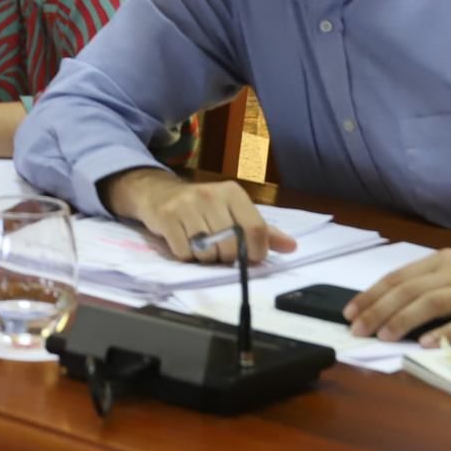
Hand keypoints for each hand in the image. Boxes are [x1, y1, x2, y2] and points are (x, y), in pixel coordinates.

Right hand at [106, 169, 298, 263]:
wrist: (158, 193)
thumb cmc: (202, 206)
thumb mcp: (234, 211)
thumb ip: (262, 230)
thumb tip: (292, 247)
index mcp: (232, 192)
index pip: (255, 229)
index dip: (256, 251)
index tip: (250, 257)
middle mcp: (210, 194)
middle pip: (231, 245)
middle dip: (228, 257)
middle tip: (220, 251)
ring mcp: (186, 204)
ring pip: (207, 252)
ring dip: (206, 258)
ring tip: (202, 247)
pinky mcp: (166, 217)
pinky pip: (184, 252)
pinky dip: (186, 256)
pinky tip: (184, 244)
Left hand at [348, 247, 450, 345]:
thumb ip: (428, 281)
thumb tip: (389, 302)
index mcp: (441, 261)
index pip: (398, 277)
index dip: (371, 294)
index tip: (349, 312)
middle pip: (409, 290)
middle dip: (378, 310)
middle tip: (357, 329)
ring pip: (433, 303)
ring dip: (404, 319)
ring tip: (383, 335)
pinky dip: (446, 332)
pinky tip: (427, 343)